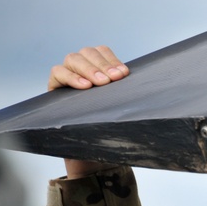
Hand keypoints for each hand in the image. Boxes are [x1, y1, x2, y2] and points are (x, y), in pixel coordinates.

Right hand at [47, 46, 129, 177]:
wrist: (93, 153)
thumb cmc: (112, 128)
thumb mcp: (123, 108)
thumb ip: (129, 95)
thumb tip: (152, 87)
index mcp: (98, 67)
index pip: (102, 51)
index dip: (111, 59)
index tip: (124, 74)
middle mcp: (81, 68)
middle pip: (87, 53)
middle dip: (102, 64)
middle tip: (115, 79)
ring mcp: (66, 75)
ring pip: (73, 59)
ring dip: (89, 69)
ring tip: (102, 83)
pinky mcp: (54, 87)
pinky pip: (57, 72)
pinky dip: (71, 76)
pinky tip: (85, 87)